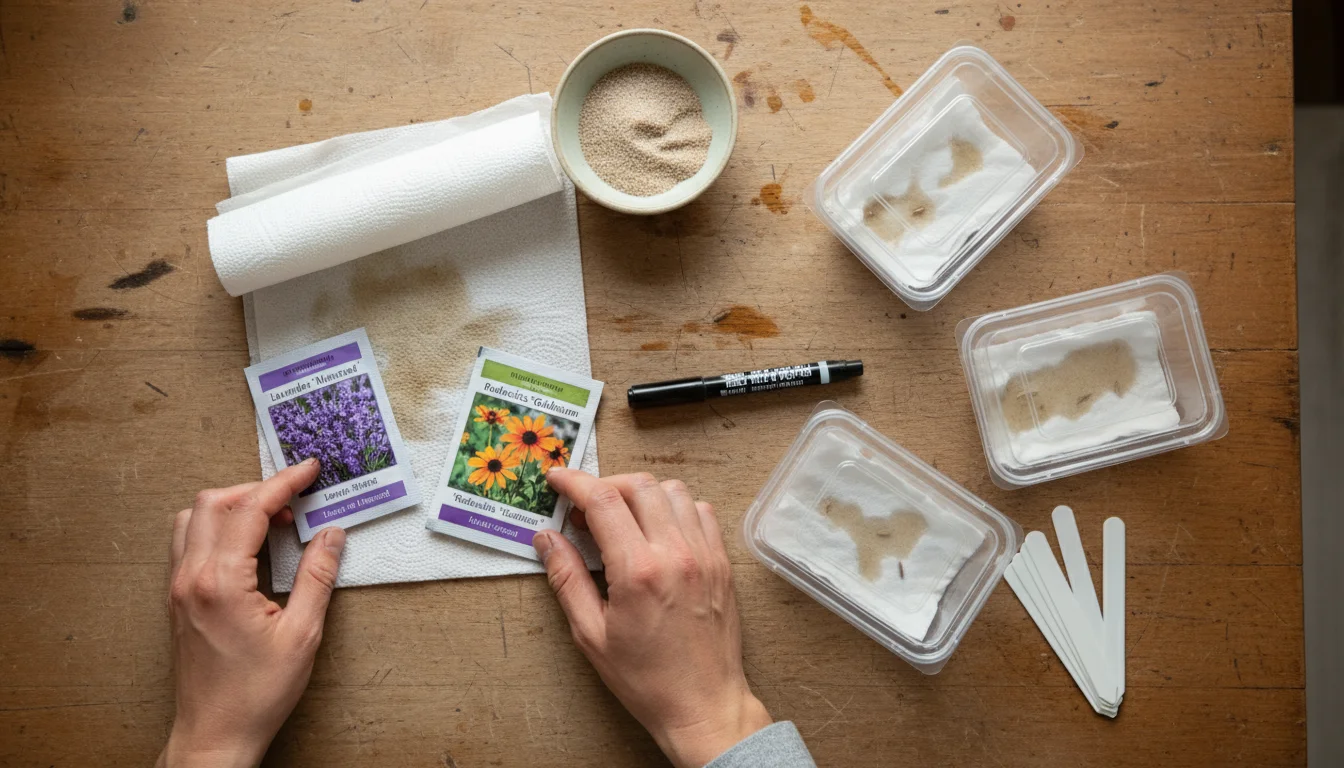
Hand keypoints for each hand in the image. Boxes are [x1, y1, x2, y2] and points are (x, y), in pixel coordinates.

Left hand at [158, 459, 345, 767]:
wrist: (215, 734)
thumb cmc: (255, 694)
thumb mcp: (302, 634)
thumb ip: (317, 576)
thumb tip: (331, 535)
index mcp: (220, 583)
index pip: (249, 510)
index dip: (283, 484)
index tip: (308, 471)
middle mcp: (190, 578)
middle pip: (212, 503)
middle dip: (256, 490)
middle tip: (295, 498)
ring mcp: (178, 588)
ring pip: (192, 519)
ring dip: (232, 507)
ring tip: (271, 519)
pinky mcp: (176, 600)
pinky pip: (188, 543)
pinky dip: (217, 529)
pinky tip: (248, 545)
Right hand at [535, 469, 771, 767]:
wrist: (703, 704)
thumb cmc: (647, 678)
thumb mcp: (591, 634)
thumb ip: (566, 578)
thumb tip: (546, 538)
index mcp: (638, 570)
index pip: (603, 500)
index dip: (574, 481)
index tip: (557, 478)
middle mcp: (676, 553)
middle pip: (639, 485)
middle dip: (606, 484)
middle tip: (585, 506)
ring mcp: (704, 555)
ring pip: (673, 491)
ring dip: (642, 493)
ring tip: (622, 518)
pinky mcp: (721, 562)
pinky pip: (701, 511)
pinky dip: (675, 508)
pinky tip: (659, 531)